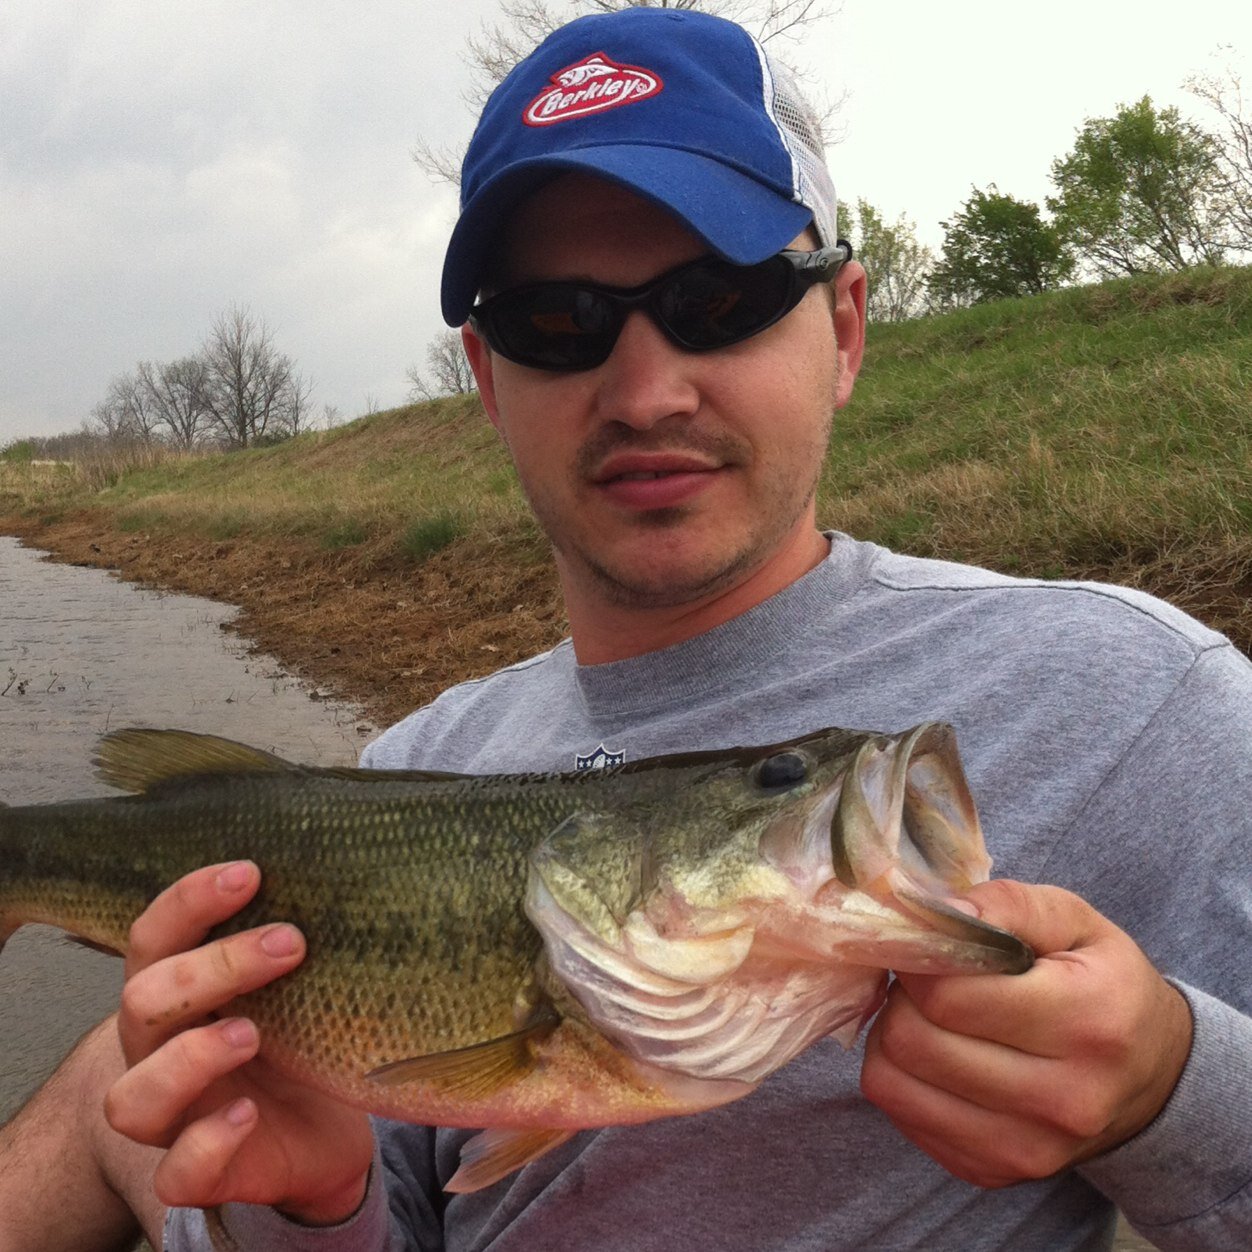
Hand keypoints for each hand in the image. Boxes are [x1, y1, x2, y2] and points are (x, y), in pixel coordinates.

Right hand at [103, 861, 373, 1223]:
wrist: (324, 1131)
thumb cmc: (305, 1036)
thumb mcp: (302, 982)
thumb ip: (305, 938)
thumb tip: (361, 871)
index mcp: (181, 993)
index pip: (154, 937)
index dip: (187, 902)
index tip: (249, 873)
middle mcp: (162, 1051)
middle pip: (142, 1003)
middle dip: (212, 966)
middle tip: (290, 943)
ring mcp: (175, 1118)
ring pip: (131, 1098)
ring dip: (190, 1057)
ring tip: (252, 1033)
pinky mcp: (201, 1173)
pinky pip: (176, 1174)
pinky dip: (208, 1142)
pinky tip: (249, 1114)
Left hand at [860, 879, 1192, 1186]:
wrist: (1150, 1077)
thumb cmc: (1102, 983)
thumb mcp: (1073, 921)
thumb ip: (1006, 905)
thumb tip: (935, 913)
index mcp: (1087, 1023)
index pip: (949, 995)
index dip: (921, 957)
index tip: (929, 943)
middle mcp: (1062, 1100)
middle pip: (912, 1039)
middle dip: (903, 996)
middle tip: (928, 978)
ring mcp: (1026, 1149)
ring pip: (891, 1080)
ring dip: (893, 1034)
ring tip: (931, 1014)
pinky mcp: (992, 1172)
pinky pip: (898, 1112)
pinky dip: (900, 1075)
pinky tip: (936, 1052)